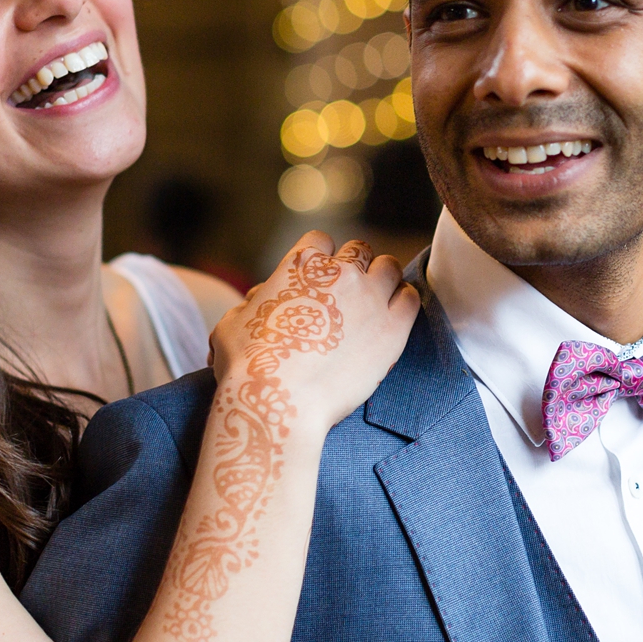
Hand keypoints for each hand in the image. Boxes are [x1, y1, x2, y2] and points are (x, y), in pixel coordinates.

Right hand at [210, 232, 419, 435]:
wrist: (279, 401)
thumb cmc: (246, 365)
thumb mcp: (231, 322)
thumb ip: (251, 304)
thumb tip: (259, 300)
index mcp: (301, 264)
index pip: (320, 240)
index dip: (321, 258)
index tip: (320, 277)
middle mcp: (340, 272)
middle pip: (359, 250)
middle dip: (354, 266)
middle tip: (349, 291)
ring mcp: (370, 297)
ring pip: (389, 267)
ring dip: (382, 279)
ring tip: (376, 299)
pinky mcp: (393, 328)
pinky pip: (410, 299)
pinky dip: (404, 301)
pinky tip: (395, 314)